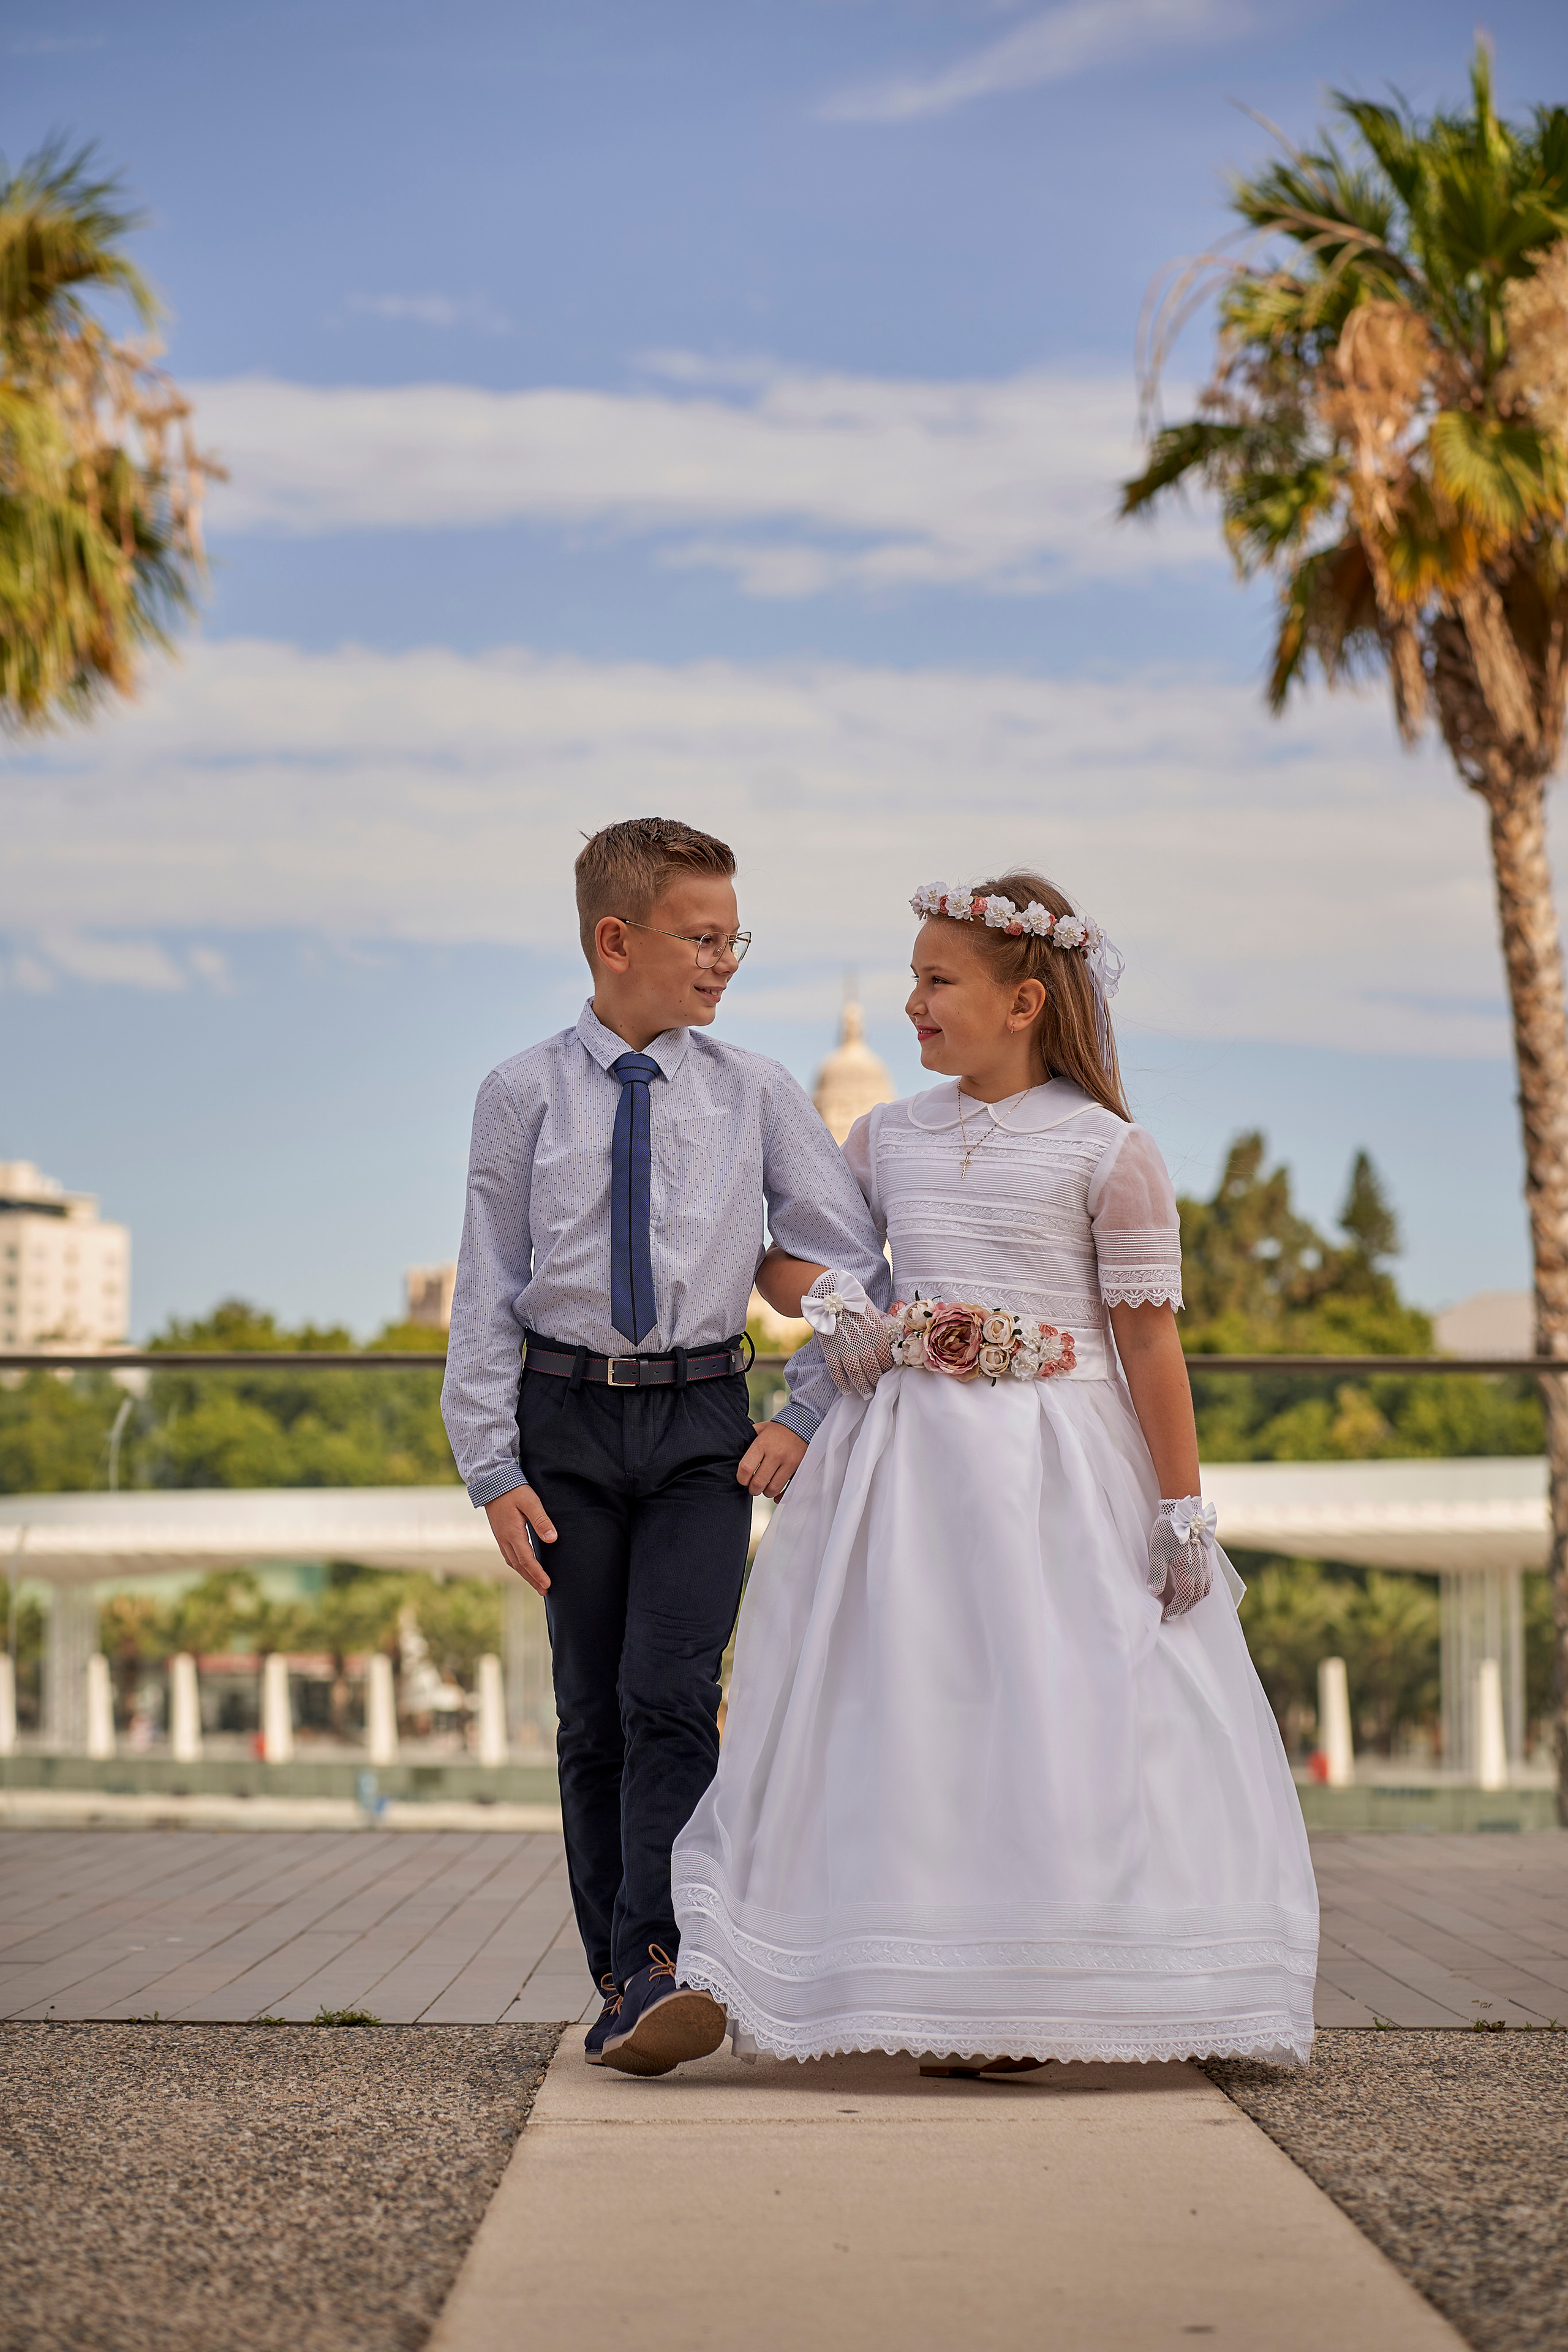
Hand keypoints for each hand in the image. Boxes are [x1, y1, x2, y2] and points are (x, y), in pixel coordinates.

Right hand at [485, 1485, 556, 1595]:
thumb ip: (541, 1520)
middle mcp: (505, 1539)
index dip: (537, 1574)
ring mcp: (500, 1537)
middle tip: (544, 1591)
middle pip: (519, 1566)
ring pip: (513, 1562)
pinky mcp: (500, 1534)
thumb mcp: (530, 1501)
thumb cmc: (513, 1489)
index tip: (547, 1584)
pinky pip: (508, 1555)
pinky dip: (518, 1565)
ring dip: (525, 1574)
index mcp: (512, 1534)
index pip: (527, 1560)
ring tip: (536, 1583)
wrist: (491, 1482)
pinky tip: (523, 1566)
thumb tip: (552, 1539)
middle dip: (532, 1579)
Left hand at [737, 1420, 807, 1500]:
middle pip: (758, 1483)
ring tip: (765, 1487)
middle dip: (753, 1489)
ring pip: (773, 1489)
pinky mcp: (799, 1469)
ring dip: (766, 1492)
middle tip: (753, 1487)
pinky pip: (788, 1490)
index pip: (745, 1468)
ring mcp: (789, 1463)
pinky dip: (780, 1496)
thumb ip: (747, 1440)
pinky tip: (775, 1494)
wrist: (802, 1425)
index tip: (743, 1479)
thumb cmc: (778, 1429)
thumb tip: (733, 1452)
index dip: (741, 1479)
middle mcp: (775, 1454)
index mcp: (762, 1444)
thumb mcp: (760, 1429)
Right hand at [802, 1271, 896, 1399]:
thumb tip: (895, 1337)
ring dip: (863, 1387)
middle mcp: (862, 1342)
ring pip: (856, 1373)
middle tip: (879, 1391)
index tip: (889, 1377)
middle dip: (877, 1383)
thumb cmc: (855, 1300)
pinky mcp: (830, 1349)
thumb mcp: (874, 1310)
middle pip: (872, 1369)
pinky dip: (842, 1383)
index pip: (886, 1358)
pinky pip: (836, 1371)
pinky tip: (847, 1391)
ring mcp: (845, 1347)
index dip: (888, 1370)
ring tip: (867, 1395)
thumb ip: (884, 1326)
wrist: (830, 1291)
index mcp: (876, 1332)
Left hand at [1148, 1496, 1215, 1620]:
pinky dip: (1200, 1590)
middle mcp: (1201, 1570)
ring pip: (1205, 1590)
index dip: (1176, 1609)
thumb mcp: (1157, 1553)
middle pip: (1196, 1596)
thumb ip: (1156, 1575)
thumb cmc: (1168, 1530)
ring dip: (1194, 1600)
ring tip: (1181, 1604)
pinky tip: (1192, 1588)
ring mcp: (1207, 1564)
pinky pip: (1208, 1581)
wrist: (1183, 1510)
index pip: (1185, 1597)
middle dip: (1185, 1608)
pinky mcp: (1208, 1558)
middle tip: (1172, 1613)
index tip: (1166, 1615)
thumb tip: (1154, 1593)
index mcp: (1189, 1570)